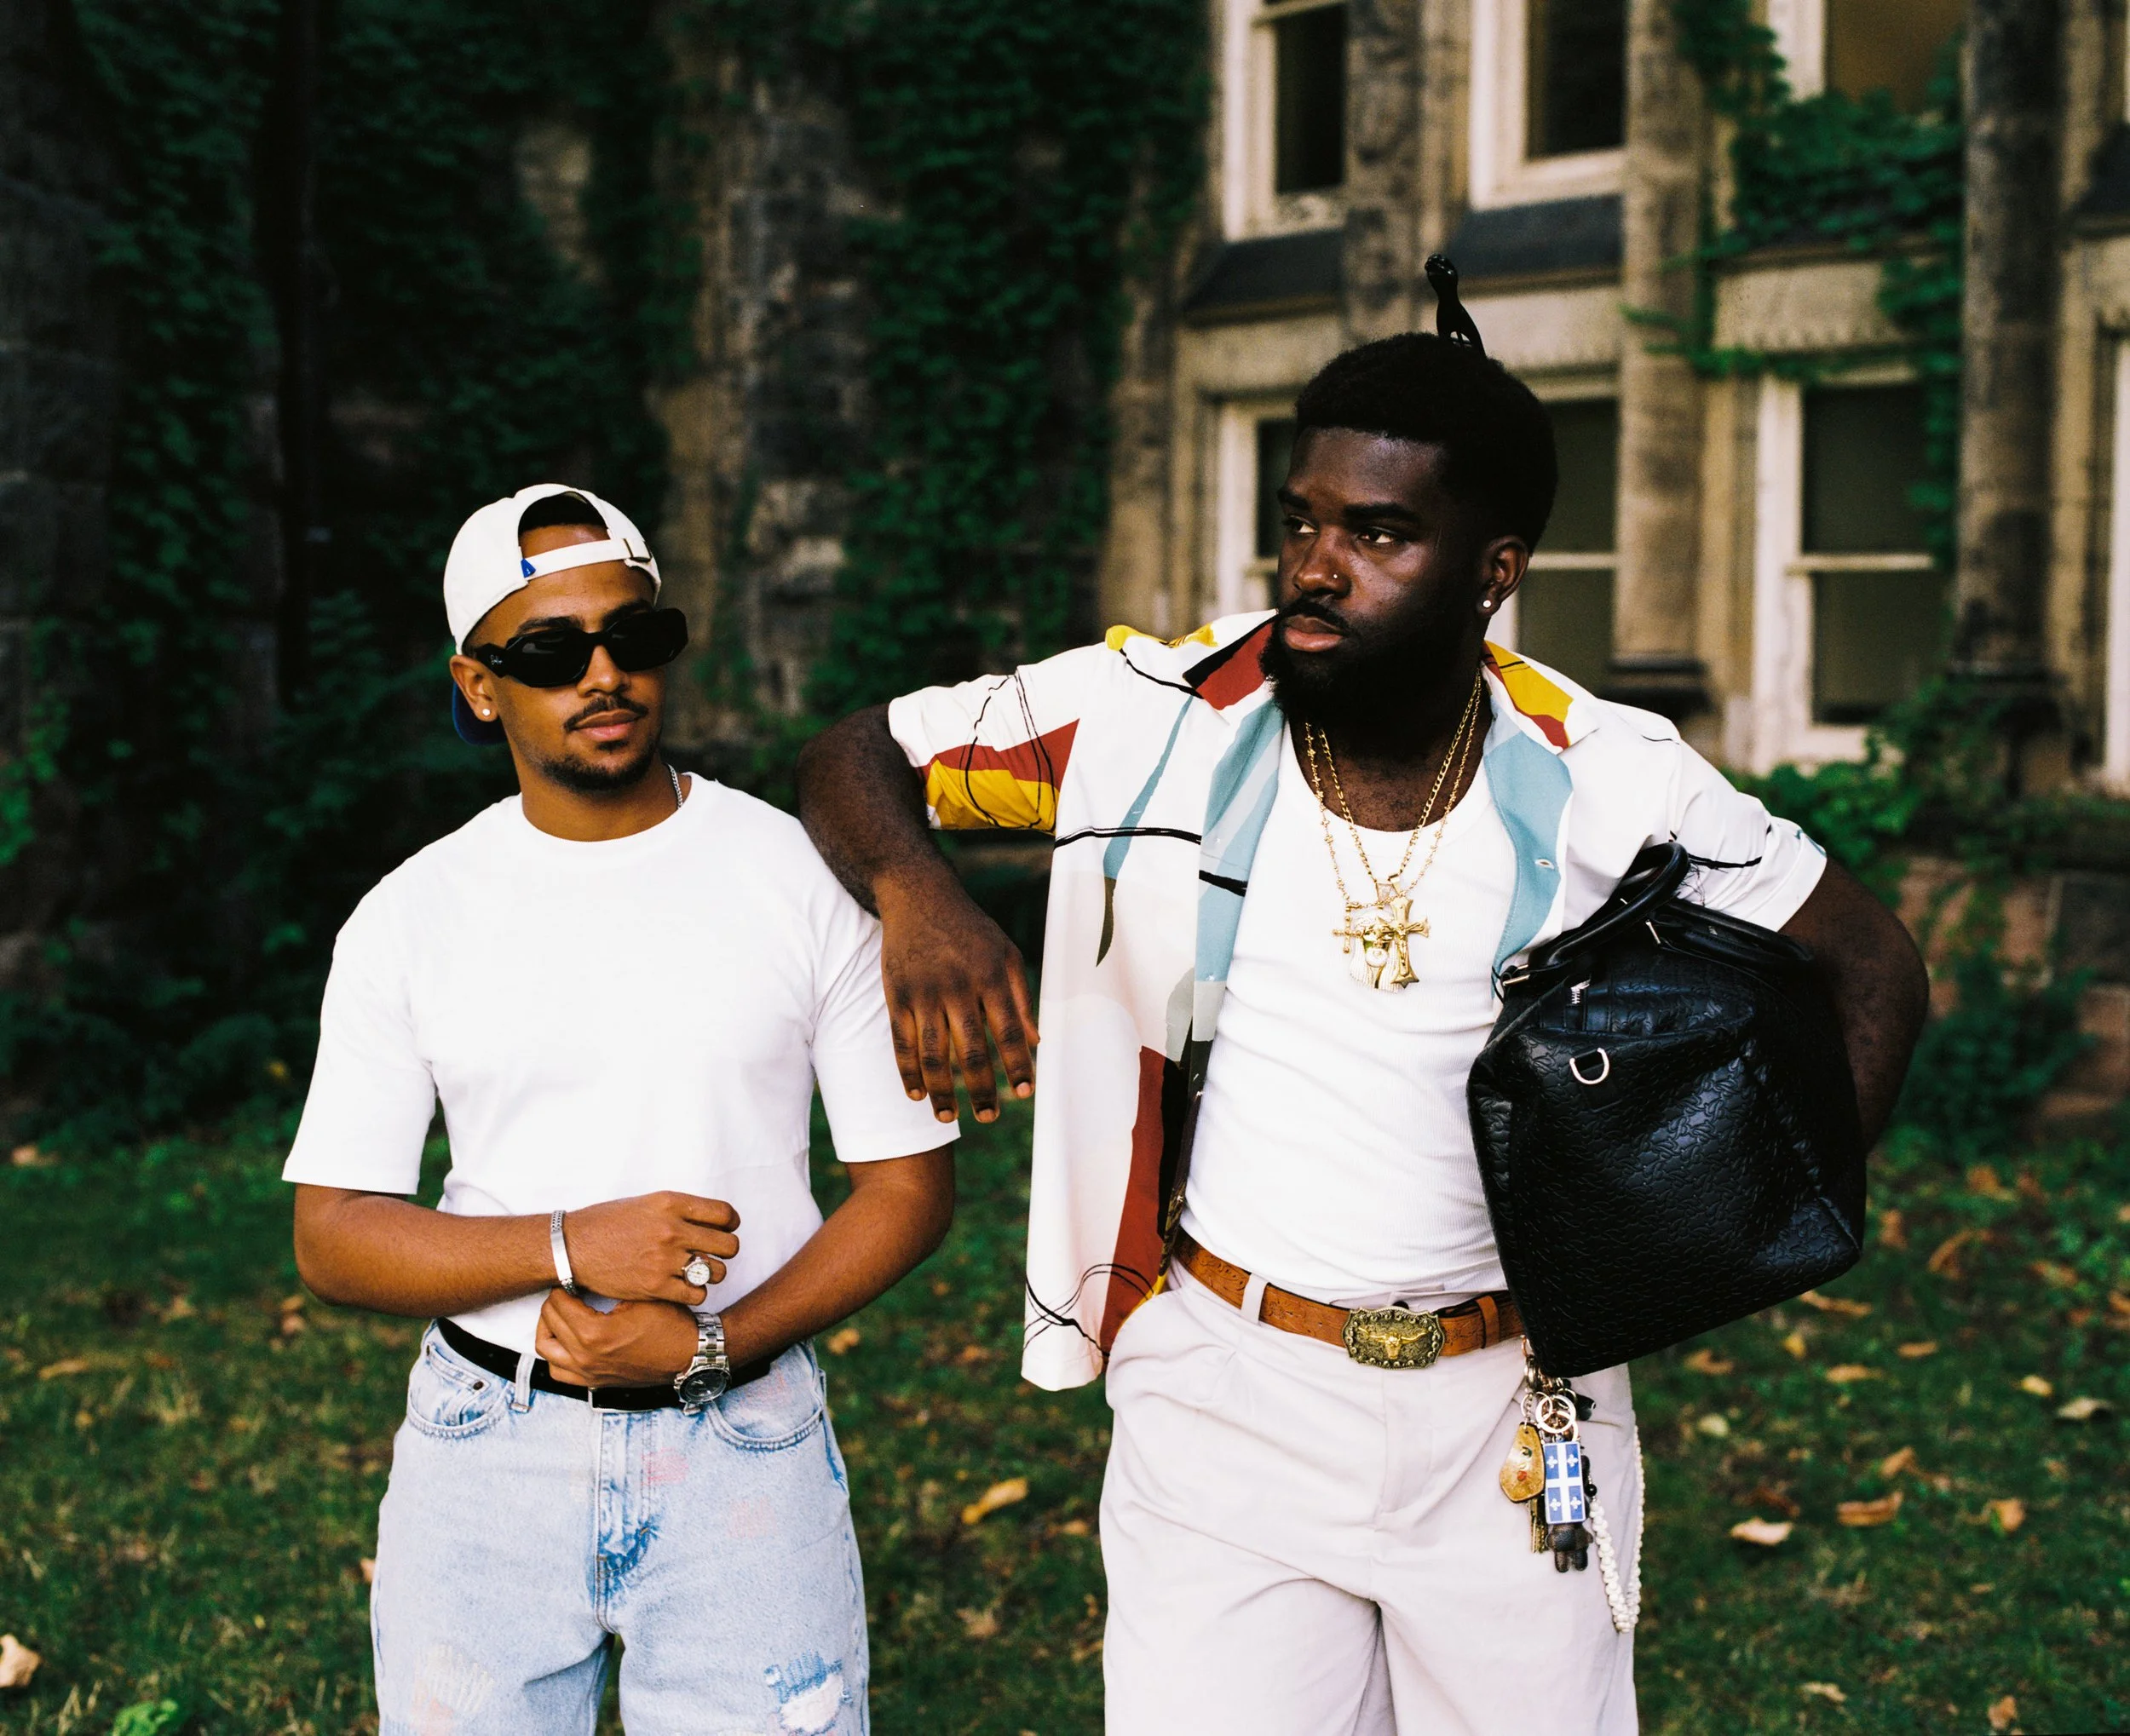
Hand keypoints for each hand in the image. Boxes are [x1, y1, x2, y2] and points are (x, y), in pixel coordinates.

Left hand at [536, 1291, 700, 1386]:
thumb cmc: (670, 1324)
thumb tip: (587, 1273)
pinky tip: (568, 1341)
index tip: (573, 1278)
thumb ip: (609, 1286)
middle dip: (554, 1302)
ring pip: (546, 1349)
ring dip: (548, 1328)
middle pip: (548, 1322)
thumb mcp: (641, 1296)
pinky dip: (556, 1356)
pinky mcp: (594, 1381)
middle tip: (567, 1291)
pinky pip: (558, 1372)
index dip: (564, 1285)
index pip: (559, 1303)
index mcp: (595, 1333)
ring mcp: (588, 1372)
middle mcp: (585, 1356)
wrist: (689, 1354)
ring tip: (561, 1315)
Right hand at [559, 1192, 740, 1304]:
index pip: (725, 1214)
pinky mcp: (655, 1286)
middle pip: (728, 1245)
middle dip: (725, 1251)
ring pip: (716, 1272)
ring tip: (697, 1272)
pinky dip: (695, 1293)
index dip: (731, 1224)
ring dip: (711, 1274)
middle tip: (713, 1254)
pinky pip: (697, 1294)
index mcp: (671, 1203)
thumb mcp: (647, 1203)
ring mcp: (664, 1259)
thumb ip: (679, 1210)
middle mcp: (672, 1230)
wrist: (573, 1246)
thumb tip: (712, 1219)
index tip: (725, 1230)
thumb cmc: (608, 1222)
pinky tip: (683, 1287)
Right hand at [876, 867, 1038, 1123]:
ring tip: (947, 1118)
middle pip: (972, 1051)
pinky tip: (916, 1095)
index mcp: (992, 976)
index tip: (1025, 1093)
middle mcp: (959, 986)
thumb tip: (1039, 1044)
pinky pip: (901, 1042)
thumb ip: (1023, 999)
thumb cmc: (971, 931)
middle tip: (988, 1117)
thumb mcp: (1007, 954)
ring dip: (941, 1091)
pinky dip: (908, 1072)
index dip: (1019, 1065)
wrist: (919, 897)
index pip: (1010, 1031)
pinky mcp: (896, 995)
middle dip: (982, 1090)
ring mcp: (924, 992)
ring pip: (933, 1054)